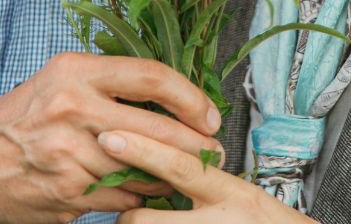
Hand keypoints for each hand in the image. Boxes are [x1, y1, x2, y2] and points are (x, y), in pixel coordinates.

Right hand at [0, 53, 222, 222]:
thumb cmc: (16, 119)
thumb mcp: (57, 82)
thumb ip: (106, 86)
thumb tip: (165, 99)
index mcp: (76, 72)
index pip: (150, 76)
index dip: (190, 96)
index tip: (209, 113)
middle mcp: (74, 108)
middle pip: (156, 127)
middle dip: (194, 144)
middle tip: (215, 151)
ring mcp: (70, 155)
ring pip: (143, 169)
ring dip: (169, 176)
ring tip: (187, 175)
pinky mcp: (66, 195)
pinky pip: (121, 199)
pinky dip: (139, 198)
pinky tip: (148, 194)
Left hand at [97, 129, 309, 222]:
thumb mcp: (241, 196)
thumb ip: (206, 177)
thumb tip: (162, 161)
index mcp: (228, 193)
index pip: (178, 166)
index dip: (141, 150)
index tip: (109, 136)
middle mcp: (216, 221)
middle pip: (146, 219)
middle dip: (127, 215)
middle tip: (125, 212)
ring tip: (141, 219)